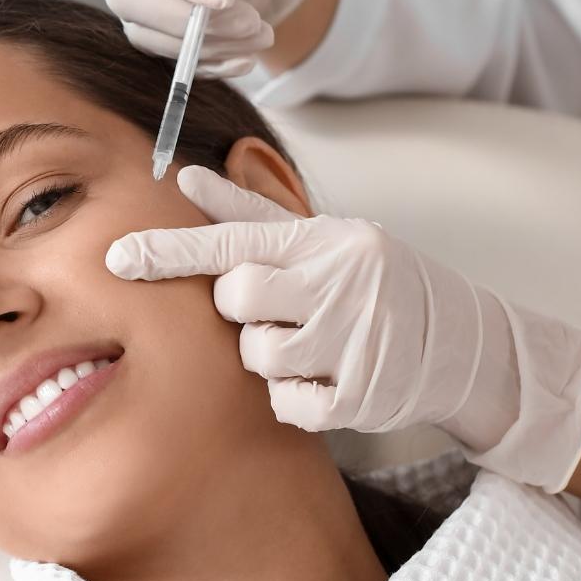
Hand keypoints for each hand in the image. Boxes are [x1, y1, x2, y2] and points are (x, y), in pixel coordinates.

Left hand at [104, 165, 580, 493]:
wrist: (467, 343)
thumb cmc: (376, 281)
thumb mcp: (323, 238)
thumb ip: (251, 214)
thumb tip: (189, 178)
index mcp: (322, 241)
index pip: (232, 241)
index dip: (169, 251)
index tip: (114, 258)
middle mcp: (339, 283)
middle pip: (237, 301)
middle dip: (246, 310)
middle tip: (283, 308)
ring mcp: (353, 340)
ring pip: (257, 356)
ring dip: (273, 355)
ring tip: (315, 343)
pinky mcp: (362, 396)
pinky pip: (286, 402)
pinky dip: (297, 396)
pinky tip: (329, 378)